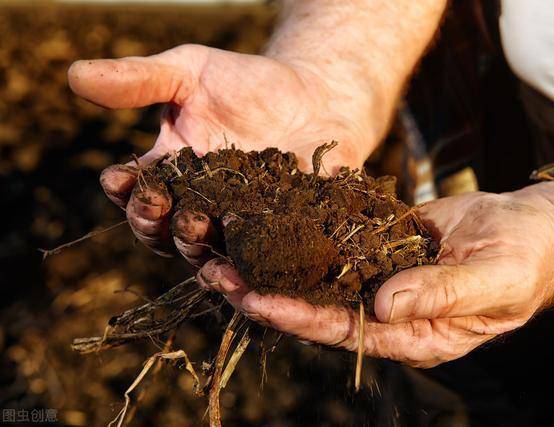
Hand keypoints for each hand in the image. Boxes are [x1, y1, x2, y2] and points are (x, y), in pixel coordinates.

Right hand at [68, 44, 373, 263]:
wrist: (315, 94)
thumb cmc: (247, 83)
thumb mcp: (191, 72)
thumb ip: (140, 80)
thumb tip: (74, 74)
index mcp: (172, 176)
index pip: (137, 193)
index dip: (126, 191)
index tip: (122, 179)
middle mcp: (200, 208)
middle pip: (167, 234)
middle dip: (161, 227)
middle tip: (170, 211)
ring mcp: (241, 226)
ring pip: (211, 253)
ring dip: (203, 253)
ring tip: (209, 242)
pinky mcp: (281, 235)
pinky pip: (265, 257)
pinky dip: (259, 264)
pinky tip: (260, 262)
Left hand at [197, 182, 553, 367]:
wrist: (536, 228)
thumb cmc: (527, 261)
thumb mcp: (494, 280)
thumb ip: (442, 294)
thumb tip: (384, 305)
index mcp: (415, 334)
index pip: (344, 331)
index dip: (298, 316)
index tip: (254, 300)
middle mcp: (389, 313)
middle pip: (317, 307)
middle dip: (266, 292)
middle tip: (214, 273)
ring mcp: (382, 279)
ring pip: (318, 276)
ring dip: (273, 262)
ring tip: (223, 247)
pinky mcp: (382, 248)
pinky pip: (336, 243)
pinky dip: (302, 234)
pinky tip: (268, 218)